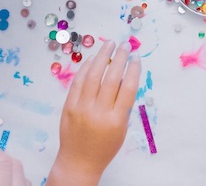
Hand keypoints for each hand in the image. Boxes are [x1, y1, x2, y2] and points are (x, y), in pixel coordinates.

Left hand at [48, 41, 140, 185]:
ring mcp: (82, 108)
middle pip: (111, 78)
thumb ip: (123, 105)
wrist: (79, 161)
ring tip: (109, 44)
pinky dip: (86, 68)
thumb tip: (124, 76)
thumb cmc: (104, 146)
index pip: (128, 88)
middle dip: (120, 58)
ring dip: (102, 56)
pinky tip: (93, 59)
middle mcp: (99, 112)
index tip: (136, 57)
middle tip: (125, 45)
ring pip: (93, 75)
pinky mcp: (69, 106)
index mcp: (116, 120)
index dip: (133, 69)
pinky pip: (78, 82)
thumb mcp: (121, 128)